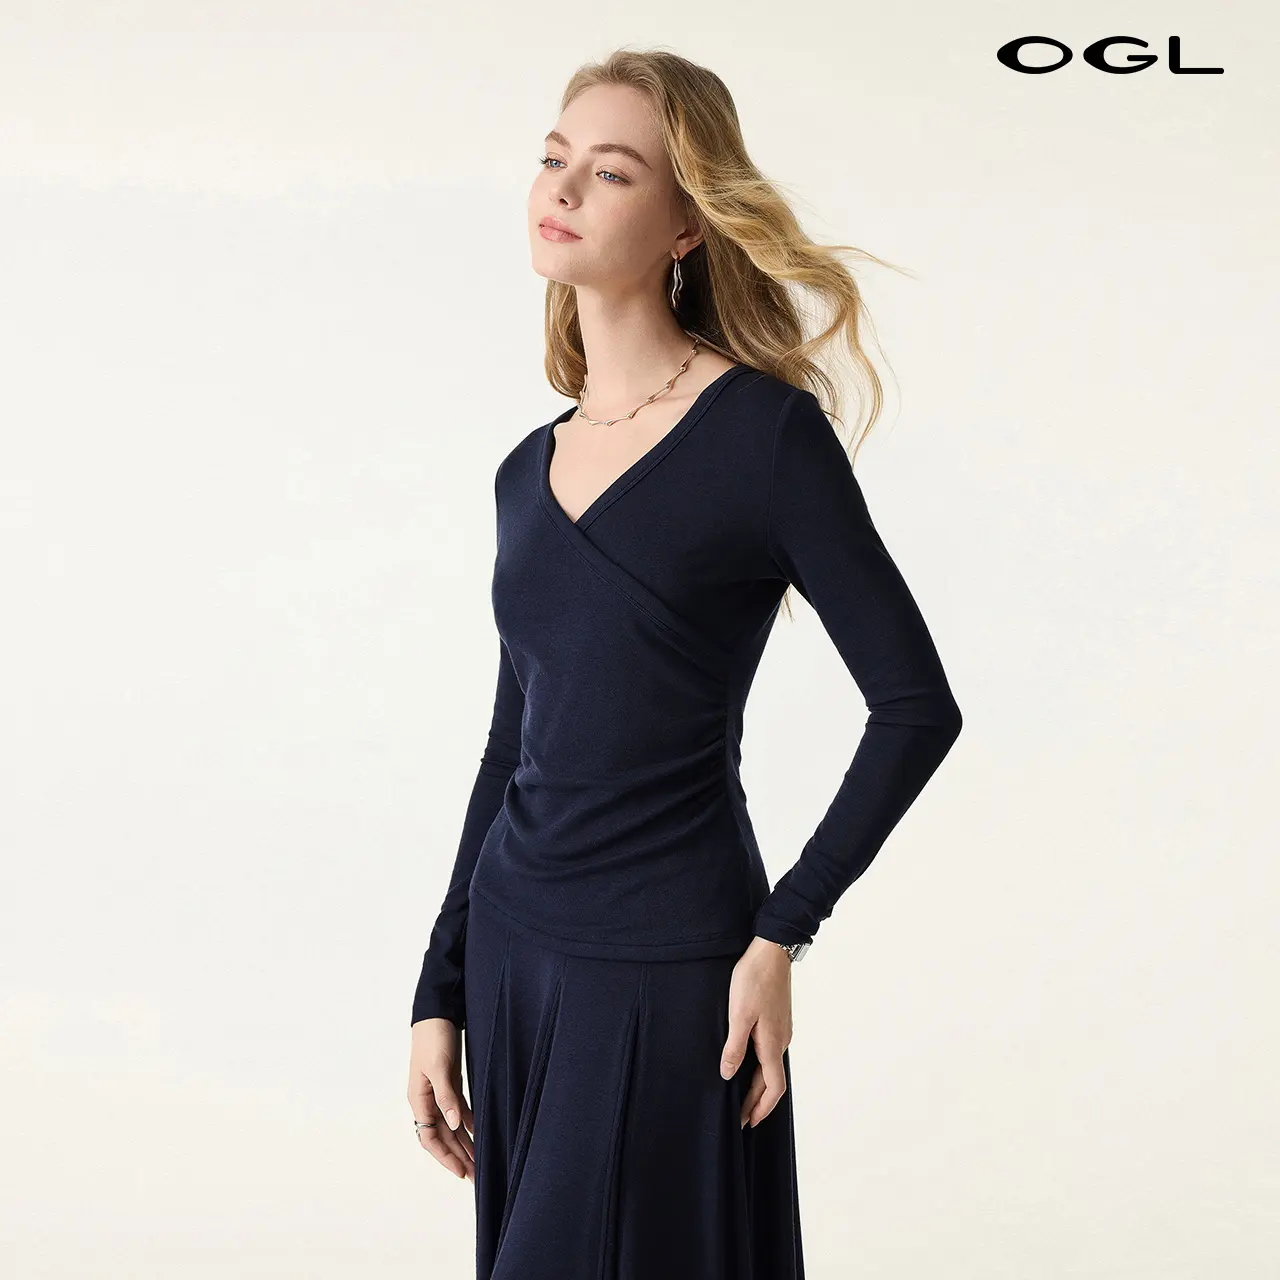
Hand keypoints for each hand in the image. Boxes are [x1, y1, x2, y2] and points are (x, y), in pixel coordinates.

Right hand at [407, 1017, 474, 1182]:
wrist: (437, 1010)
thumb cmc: (434, 1036)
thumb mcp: (439, 1066)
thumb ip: (446, 1096)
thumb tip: (454, 1124)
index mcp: (419, 1098)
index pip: (430, 1137)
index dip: (446, 1156)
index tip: (461, 1172)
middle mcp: (427, 1099)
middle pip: (442, 1135)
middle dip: (458, 1156)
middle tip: (476, 1177)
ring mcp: (438, 1091)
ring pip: (451, 1125)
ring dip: (464, 1143)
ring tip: (480, 1161)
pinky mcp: (449, 1081)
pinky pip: (458, 1110)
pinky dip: (467, 1123)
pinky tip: (479, 1133)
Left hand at [720, 937, 792, 1128]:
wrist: (771, 950)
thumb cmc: (753, 980)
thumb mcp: (738, 1015)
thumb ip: (734, 1048)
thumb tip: (729, 1076)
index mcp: (773, 1044)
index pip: (773, 1089)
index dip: (761, 1108)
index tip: (748, 1123)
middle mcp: (782, 1040)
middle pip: (772, 1081)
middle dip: (757, 1101)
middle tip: (741, 1116)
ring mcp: (782, 1029)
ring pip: (771, 1066)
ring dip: (759, 1085)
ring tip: (743, 1096)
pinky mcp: (778, 1019)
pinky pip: (771, 1051)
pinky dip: (761, 1066)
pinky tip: (749, 1062)